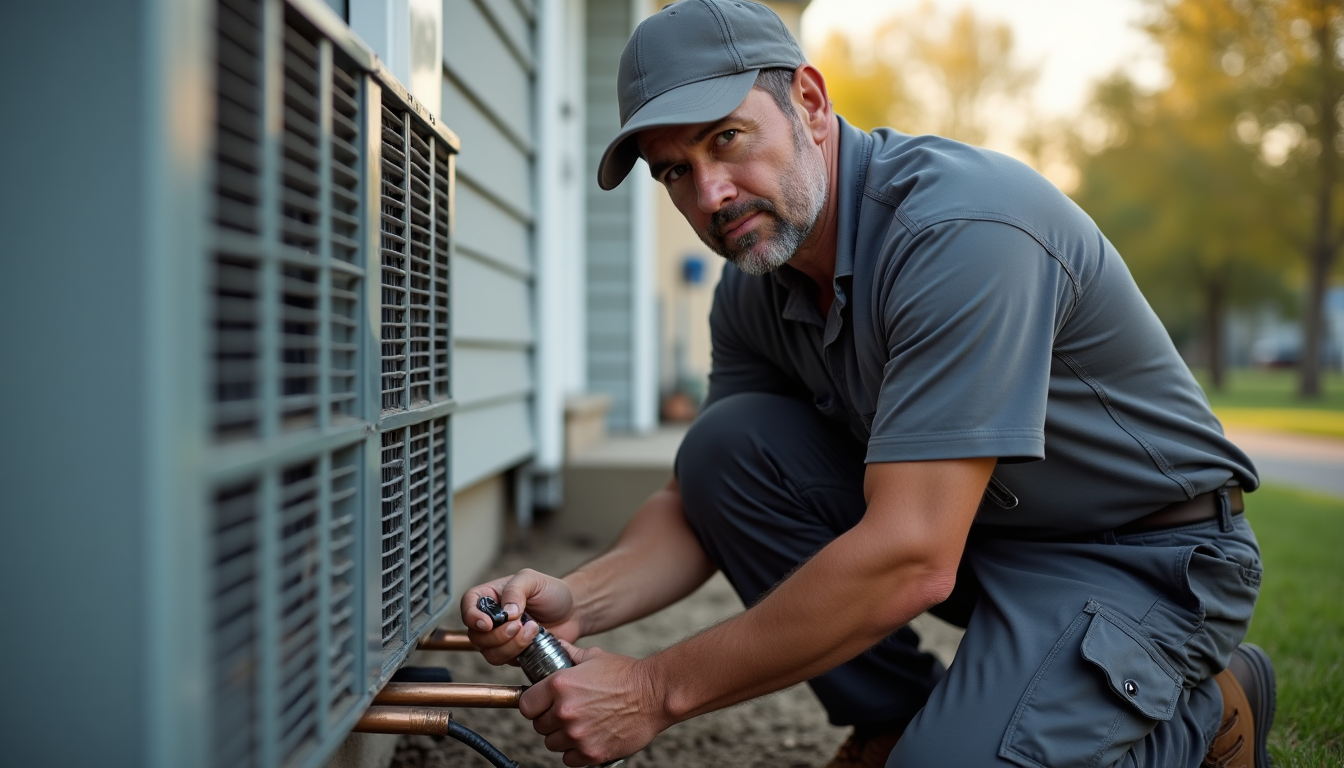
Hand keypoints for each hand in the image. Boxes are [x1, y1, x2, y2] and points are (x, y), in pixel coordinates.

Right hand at [460, 568, 582, 664]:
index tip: (488, 623)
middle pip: (475, 634)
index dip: (472, 617)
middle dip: (497, 634)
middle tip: (519, 624)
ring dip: (510, 645)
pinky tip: (534, 639)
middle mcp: (490, 618)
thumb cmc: (551, 592)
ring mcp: (499, 638)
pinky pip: (503, 660)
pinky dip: (518, 652)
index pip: (468, 605)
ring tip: (532, 630)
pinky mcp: (511, 653)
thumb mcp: (533, 580)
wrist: (572, 612)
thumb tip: (505, 612)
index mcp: (490, 596)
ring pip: (488, 652)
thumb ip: (516, 590)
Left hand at [520, 642, 668, 766]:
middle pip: (539, 726)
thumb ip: (568, 654)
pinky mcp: (591, 753)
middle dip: (549, 720)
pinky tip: (588, 738)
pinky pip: (569, 759)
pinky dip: (575, 752)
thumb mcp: (593, 656)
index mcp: (560, 685)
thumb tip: (555, 646)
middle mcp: (565, 711)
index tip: (542, 704)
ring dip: (562, 736)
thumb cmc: (626, 675)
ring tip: (579, 725)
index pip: (525, 704)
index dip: (533, 704)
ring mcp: (578, 735)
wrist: (655, 694)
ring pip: (553, 744)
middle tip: (567, 713)